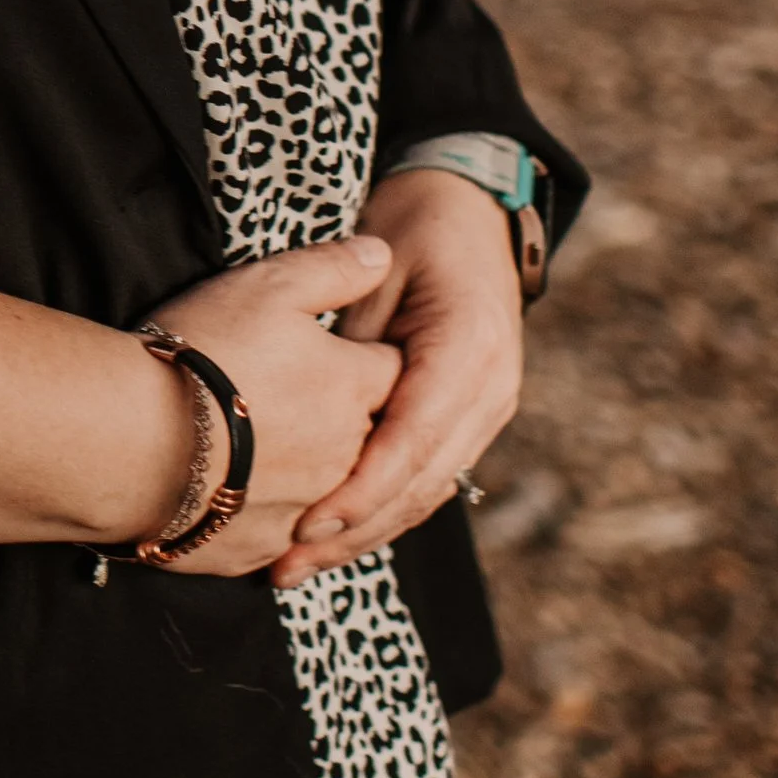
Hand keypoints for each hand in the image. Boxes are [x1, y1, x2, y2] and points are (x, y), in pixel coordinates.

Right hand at [139, 236, 403, 576]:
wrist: (126, 440)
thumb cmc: (200, 354)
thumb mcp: (268, 286)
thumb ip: (333, 270)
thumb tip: (382, 254)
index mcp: (353, 388)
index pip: (393, 370)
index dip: (368, 355)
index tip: (341, 350)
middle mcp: (345, 455)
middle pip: (366, 434)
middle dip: (341, 416)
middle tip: (294, 395)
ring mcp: (304, 508)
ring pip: (325, 489)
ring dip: (305, 469)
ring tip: (262, 446)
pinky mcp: (258, 547)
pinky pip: (275, 529)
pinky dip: (260, 510)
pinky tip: (228, 488)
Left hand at [268, 170, 524, 584]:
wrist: (472, 211)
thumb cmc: (416, 228)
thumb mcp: (379, 264)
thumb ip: (355, 332)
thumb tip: (314, 392)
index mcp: (470, 349)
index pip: (414, 437)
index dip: (362, 488)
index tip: (309, 522)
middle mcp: (491, 389)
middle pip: (423, 480)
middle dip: (356, 530)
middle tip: (286, 564)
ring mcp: (489, 408)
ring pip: (428, 491)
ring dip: (366, 534)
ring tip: (296, 566)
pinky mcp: (472, 419)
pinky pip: (430, 476)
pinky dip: (384, 510)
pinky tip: (333, 539)